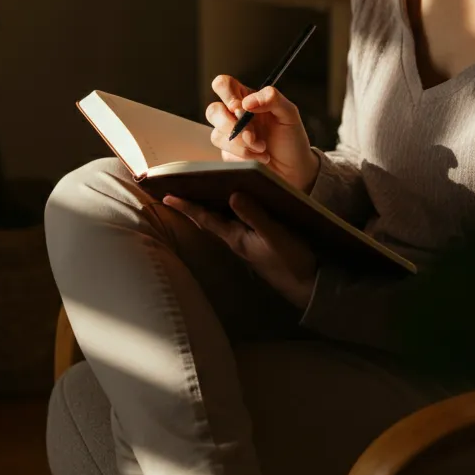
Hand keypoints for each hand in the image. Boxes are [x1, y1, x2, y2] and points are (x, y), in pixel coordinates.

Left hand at [163, 192, 317, 309]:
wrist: (307, 285)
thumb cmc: (290, 261)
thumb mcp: (274, 236)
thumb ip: (254, 216)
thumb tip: (233, 195)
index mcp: (236, 238)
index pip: (206, 219)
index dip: (187, 206)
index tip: (166, 196)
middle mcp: (237, 240)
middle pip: (209, 220)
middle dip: (192, 205)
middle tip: (176, 190)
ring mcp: (247, 243)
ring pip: (221, 222)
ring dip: (209, 208)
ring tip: (198, 193)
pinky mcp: (258, 243)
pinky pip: (235, 224)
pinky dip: (228, 212)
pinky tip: (233, 205)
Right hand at [206, 75, 319, 192]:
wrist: (294, 166)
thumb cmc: (292, 137)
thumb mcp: (289, 113)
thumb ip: (272, 98)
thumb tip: (246, 102)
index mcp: (246, 98)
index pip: (223, 85)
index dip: (227, 94)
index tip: (240, 108)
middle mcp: (234, 115)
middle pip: (213, 110)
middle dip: (232, 125)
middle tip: (252, 134)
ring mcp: (230, 135)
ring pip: (217, 135)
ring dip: (242, 144)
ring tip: (262, 147)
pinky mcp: (229, 153)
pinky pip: (225, 153)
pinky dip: (245, 156)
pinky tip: (260, 157)